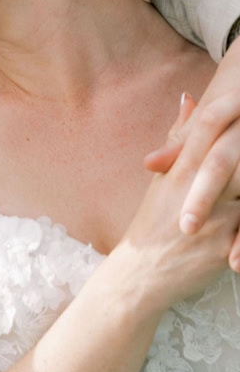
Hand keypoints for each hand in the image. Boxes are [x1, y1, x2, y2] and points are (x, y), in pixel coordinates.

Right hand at [144, 38, 239, 269]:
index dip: (227, 106)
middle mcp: (198, 188)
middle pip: (233, 152)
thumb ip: (179, 138)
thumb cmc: (152, 224)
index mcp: (182, 168)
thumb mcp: (163, 178)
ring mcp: (215, 215)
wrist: (141, 274)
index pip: (209, 126)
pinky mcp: (226, 243)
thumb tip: (189, 98)